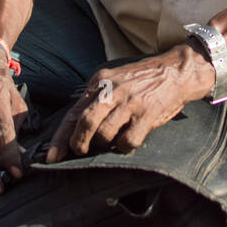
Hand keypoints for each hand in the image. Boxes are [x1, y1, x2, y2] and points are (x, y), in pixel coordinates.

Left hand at [45, 45, 214, 161]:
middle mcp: (112, 90)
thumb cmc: (142, 79)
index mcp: (100, 81)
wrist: (176, 71)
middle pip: (85, 122)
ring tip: (106, 144)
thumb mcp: (114, 79)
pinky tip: (126, 143)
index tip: (51, 156)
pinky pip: (128, 141)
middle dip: (78, 143)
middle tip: (79, 153)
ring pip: (104, 133)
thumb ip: (95, 97)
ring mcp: (130, 103)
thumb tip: (74, 125)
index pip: (73, 112)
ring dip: (101, 145)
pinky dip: (123, 148)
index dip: (60, 137)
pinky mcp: (147, 114)